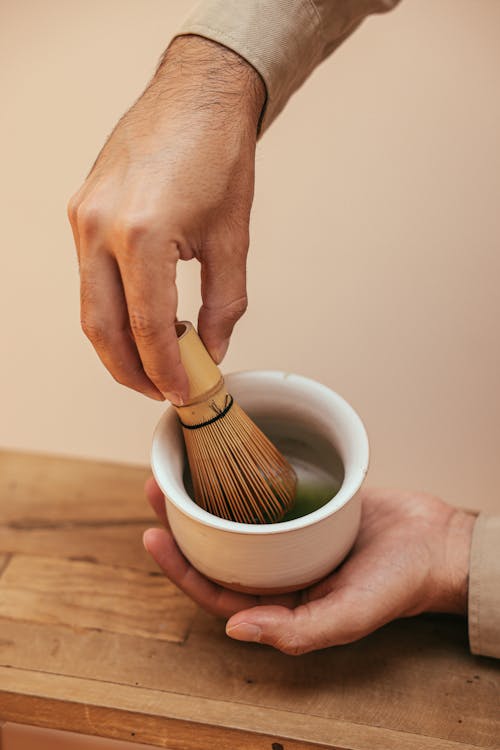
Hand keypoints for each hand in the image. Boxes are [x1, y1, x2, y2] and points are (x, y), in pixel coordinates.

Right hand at [68, 36, 264, 402]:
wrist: (198, 94)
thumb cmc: (219, 154)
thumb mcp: (232, 238)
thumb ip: (224, 303)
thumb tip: (213, 348)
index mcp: (142, 232)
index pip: (147, 326)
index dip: (165, 369)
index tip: (181, 392)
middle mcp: (100, 226)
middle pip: (103, 328)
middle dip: (130, 370)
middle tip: (160, 390)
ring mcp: (83, 217)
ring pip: (90, 306)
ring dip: (118, 344)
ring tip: (153, 363)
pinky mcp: (82, 210)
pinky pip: (90, 277)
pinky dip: (112, 308)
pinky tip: (141, 319)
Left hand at [143, 478, 474, 654]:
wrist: (435, 542)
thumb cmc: (398, 585)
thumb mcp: (349, 615)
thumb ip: (297, 630)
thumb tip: (236, 631)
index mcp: (279, 601)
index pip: (215, 589)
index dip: (180, 568)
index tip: (153, 536)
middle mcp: (278, 569)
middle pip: (217, 549)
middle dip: (181, 524)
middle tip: (157, 489)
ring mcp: (288, 535)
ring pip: (234, 519)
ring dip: (204, 497)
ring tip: (178, 470)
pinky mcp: (303, 505)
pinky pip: (263, 494)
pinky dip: (240, 479)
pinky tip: (224, 459)